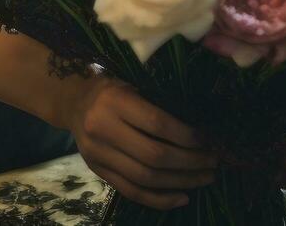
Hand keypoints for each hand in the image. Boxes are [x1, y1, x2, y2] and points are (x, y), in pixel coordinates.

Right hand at [59, 73, 218, 210]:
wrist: (73, 102)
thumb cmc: (112, 90)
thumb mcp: (133, 85)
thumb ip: (158, 104)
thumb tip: (201, 130)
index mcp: (115, 101)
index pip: (157, 123)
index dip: (187, 136)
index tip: (208, 140)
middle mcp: (103, 128)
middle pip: (154, 155)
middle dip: (190, 162)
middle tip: (213, 163)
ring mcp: (98, 154)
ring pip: (145, 177)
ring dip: (181, 182)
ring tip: (204, 179)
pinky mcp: (98, 171)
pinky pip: (132, 191)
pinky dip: (159, 199)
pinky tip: (183, 197)